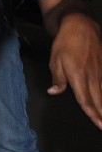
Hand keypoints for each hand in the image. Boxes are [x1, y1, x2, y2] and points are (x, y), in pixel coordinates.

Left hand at [48, 12, 101, 128]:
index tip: (99, 125)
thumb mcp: (55, 60)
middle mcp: (93, 76)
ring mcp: (101, 71)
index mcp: (78, 77)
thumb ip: (58, 79)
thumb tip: (54, 92)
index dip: (92, 114)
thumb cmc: (64, 43)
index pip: (85, 100)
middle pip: (98, 100)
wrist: (80, 26)